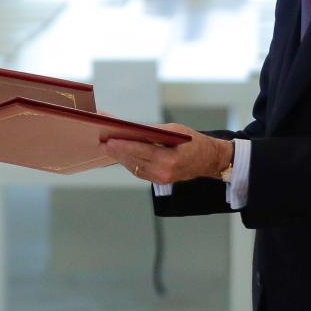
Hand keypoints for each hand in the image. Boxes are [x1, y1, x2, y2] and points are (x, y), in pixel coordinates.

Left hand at [101, 123, 231, 185]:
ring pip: (135, 167)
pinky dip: (130, 162)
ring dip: (121, 158)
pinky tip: (121, 155)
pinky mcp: (160, 181)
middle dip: (117, 152)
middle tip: (102, 144)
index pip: (141, 152)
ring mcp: (161, 179)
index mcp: (170, 159)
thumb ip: (154, 131)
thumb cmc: (194, 142)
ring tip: (107, 148)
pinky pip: (140, 171)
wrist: (209, 160)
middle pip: (135, 161)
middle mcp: (164, 172)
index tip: (109, 141)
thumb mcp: (176, 131)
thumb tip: (133, 130)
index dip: (123, 146)